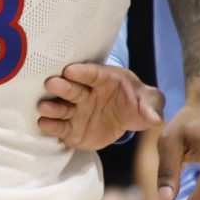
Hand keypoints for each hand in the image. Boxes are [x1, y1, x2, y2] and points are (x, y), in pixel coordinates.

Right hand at [37, 63, 164, 150]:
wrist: (124, 118)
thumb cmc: (135, 102)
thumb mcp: (149, 101)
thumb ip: (152, 107)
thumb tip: (157, 119)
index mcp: (104, 79)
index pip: (93, 74)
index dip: (82, 72)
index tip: (71, 70)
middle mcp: (86, 93)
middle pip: (72, 88)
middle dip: (62, 86)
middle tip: (51, 83)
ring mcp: (76, 110)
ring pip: (61, 108)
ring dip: (52, 107)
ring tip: (43, 107)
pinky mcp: (70, 129)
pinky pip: (59, 127)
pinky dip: (50, 126)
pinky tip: (43, 124)